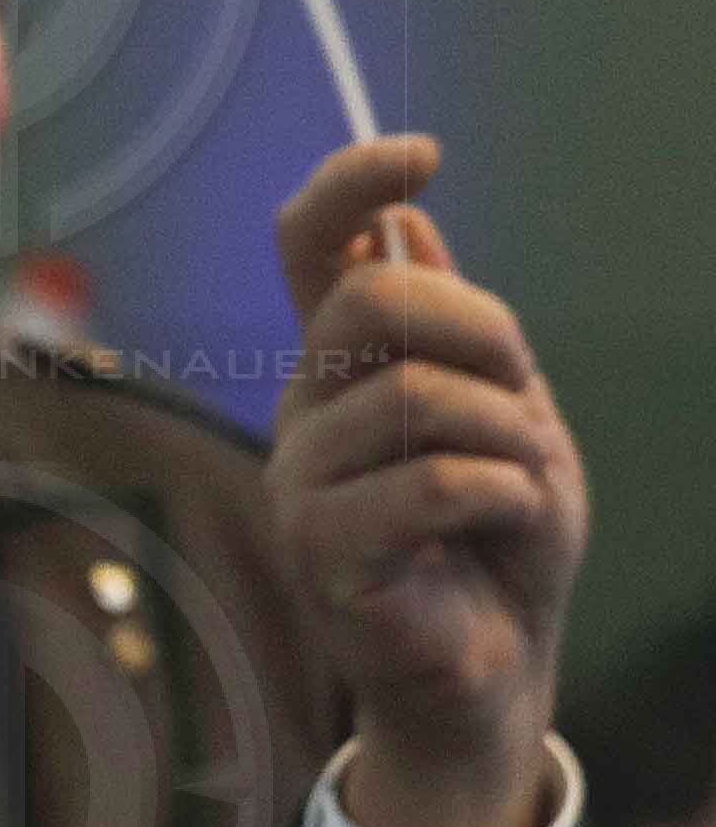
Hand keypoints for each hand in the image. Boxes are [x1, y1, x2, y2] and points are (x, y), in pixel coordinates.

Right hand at [270, 138, 580, 826]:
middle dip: (482, 331)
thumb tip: (410, 227)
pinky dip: (504, 497)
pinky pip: (434, 484)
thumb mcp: (508, 421)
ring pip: (419, 396)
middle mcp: (305, 405)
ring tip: (524, 486)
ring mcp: (302, 476)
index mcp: (342, 364)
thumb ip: (461, 336)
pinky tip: (506, 527)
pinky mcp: (321, 548)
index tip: (420, 155)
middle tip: (522, 393)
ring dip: (511, 439)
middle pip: (373, 298)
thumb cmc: (498, 544)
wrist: (493, 671)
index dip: (351, 182)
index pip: (309, 244)